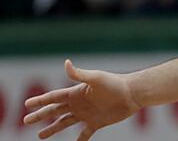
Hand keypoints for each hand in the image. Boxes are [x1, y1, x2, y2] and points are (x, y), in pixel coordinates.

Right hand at [24, 60, 140, 139]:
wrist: (132, 93)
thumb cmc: (115, 83)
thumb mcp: (95, 78)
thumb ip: (79, 74)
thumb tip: (66, 63)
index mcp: (76, 93)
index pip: (53, 98)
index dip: (40, 101)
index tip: (27, 104)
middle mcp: (79, 104)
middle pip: (54, 111)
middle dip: (40, 116)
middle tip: (26, 120)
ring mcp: (87, 114)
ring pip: (64, 123)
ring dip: (52, 129)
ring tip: (40, 135)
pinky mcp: (96, 122)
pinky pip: (84, 134)